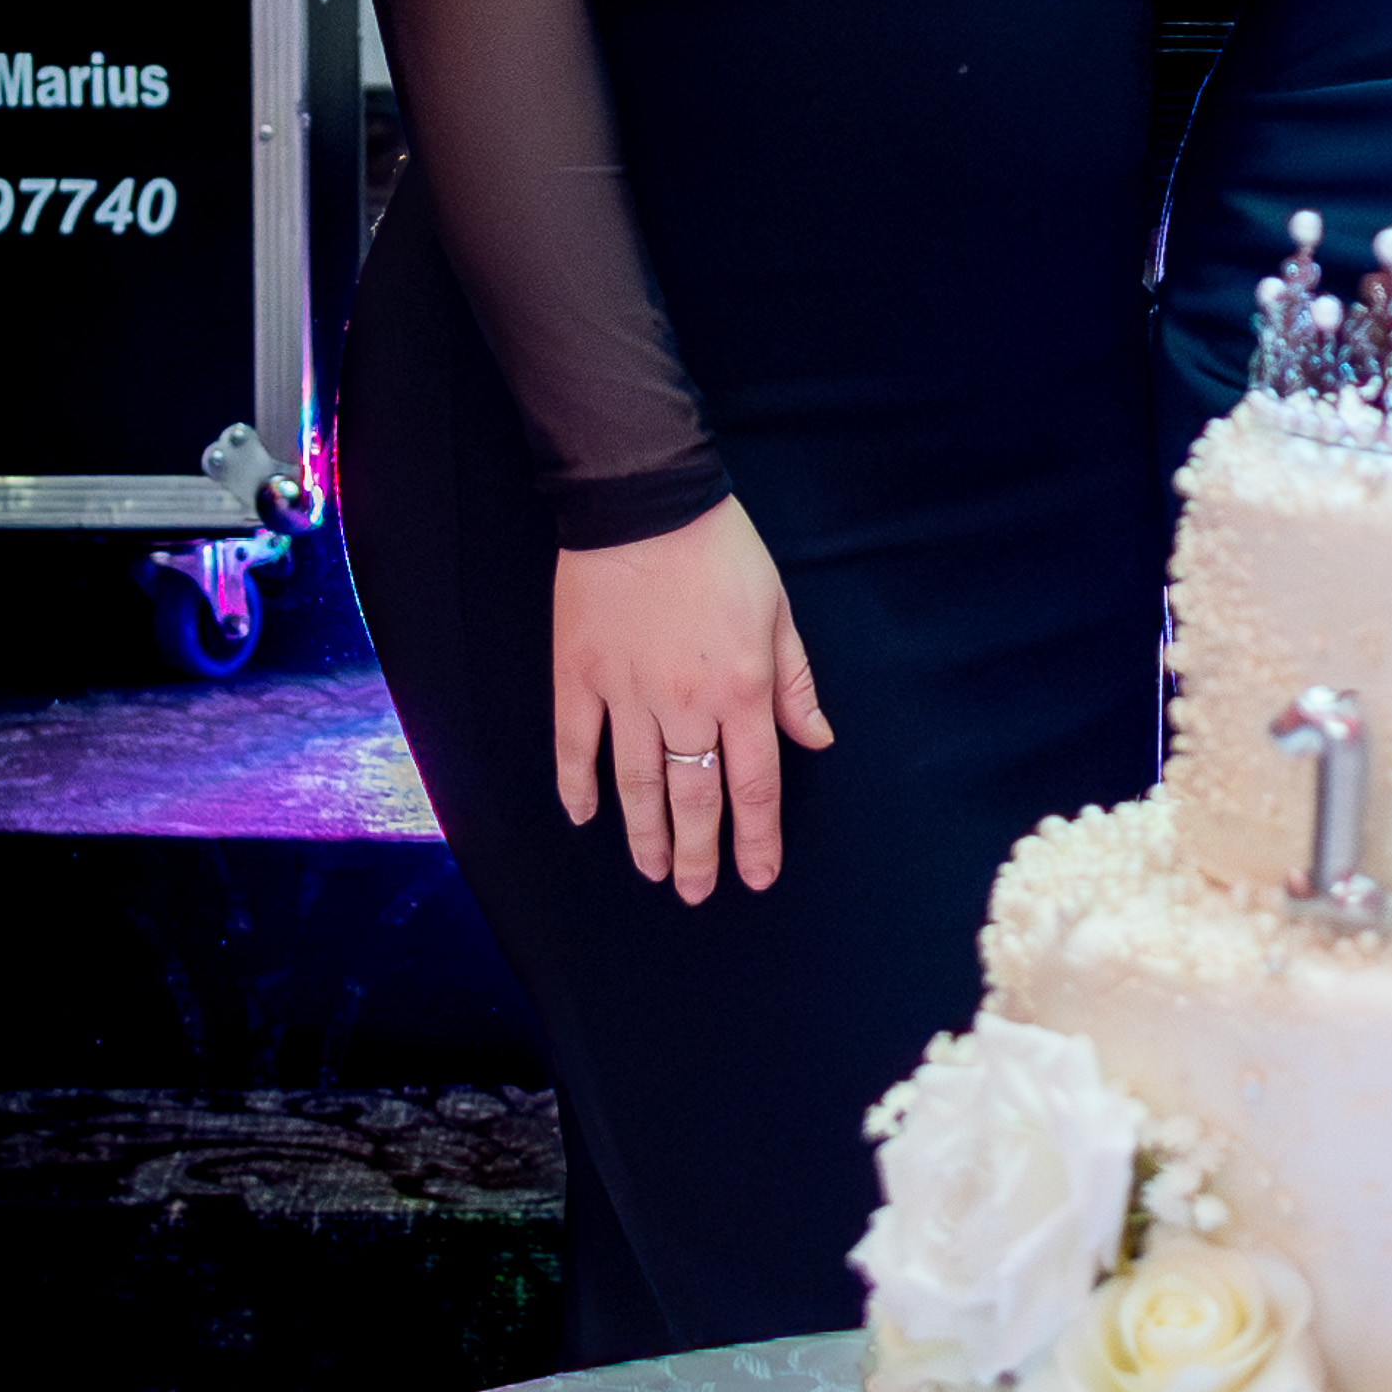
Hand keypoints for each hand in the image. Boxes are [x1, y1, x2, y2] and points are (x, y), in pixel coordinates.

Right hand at [552, 500, 832, 903]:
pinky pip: (576, 745)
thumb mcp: (777, 609)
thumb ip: (794, 681)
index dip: (756, 838)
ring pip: (637, 783)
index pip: (754, 784)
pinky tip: (584, 815)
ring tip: (653, 870)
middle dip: (699, 853)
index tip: (757, 876)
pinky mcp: (578, 675)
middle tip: (697, 892)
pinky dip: (578, 785)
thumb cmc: (720, 549)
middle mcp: (685, 704)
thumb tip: (816, 739)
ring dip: (645, 834)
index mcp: (742, 688)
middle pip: (694, 797)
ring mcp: (625, 694)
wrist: (644, 499)